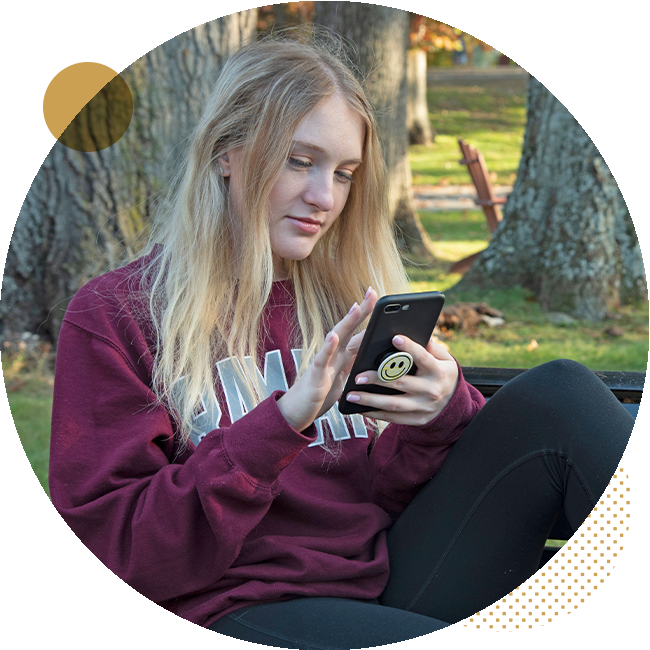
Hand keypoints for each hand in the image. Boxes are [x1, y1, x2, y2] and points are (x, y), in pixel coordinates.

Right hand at [277, 287, 377, 430]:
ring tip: (357, 307)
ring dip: (347, 322)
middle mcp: (332, 355)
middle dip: (361, 311)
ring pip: (336, 339)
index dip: (368, 317)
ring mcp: (323, 364)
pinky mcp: (316, 377)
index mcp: (340, 357)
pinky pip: (322, 359)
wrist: (296, 413)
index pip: (357, 333)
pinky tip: (333, 336)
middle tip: (372, 291)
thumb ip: (353, 365)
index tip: (377, 298)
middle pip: (348, 328)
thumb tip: (370, 356)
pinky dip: (327, 347)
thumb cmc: (318, 395)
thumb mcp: (343, 380)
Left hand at [344, 335, 458, 425]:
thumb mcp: (446, 360)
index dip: (409, 348)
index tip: (394, 338)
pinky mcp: (416, 420)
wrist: (454, 406)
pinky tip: (360, 408)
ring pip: (393, 404)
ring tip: (351, 395)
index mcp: (438, 372)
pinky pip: (393, 418)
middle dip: (378, 379)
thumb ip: (432, 348)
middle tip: (358, 376)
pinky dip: (375, 414)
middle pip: (401, 383)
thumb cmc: (443, 375)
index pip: (422, 358)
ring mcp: (423, 407)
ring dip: (370, 400)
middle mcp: (431, 390)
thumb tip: (420, 333)